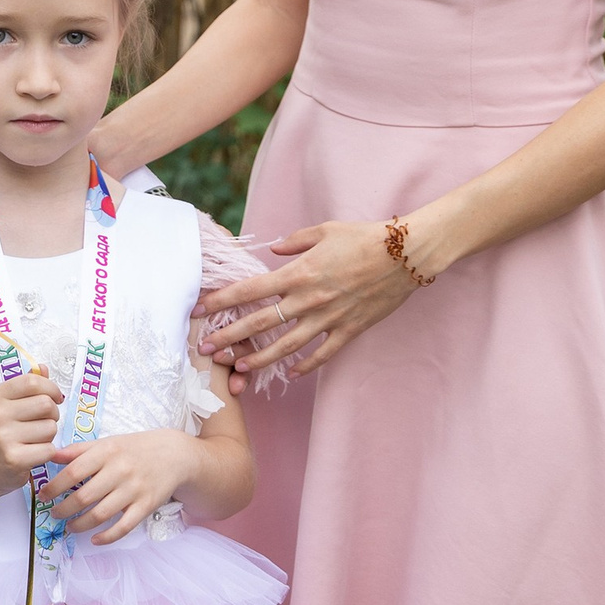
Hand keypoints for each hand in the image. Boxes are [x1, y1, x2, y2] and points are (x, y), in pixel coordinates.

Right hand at [0, 373, 64, 493]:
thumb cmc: (3, 432)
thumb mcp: (9, 405)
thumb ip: (27, 385)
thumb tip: (43, 367)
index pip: (32, 382)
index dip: (51, 388)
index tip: (55, 397)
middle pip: (46, 404)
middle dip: (52, 414)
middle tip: (42, 422)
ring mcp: (3, 437)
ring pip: (50, 428)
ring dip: (49, 435)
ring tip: (34, 439)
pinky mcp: (13, 459)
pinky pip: (49, 449)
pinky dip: (47, 452)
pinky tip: (33, 454)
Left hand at [41, 427, 196, 545]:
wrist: (174, 455)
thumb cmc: (134, 449)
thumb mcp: (107, 442)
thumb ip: (79, 450)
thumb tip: (51, 455)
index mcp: (107, 452)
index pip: (73, 472)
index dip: (54, 487)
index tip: (43, 496)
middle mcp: (120, 471)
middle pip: (84, 497)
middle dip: (63, 510)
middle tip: (54, 514)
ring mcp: (134, 490)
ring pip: (101, 515)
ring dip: (80, 525)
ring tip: (70, 527)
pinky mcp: (146, 506)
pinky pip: (124, 527)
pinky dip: (107, 537)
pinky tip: (95, 539)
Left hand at [195, 218, 424, 377]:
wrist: (405, 253)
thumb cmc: (364, 237)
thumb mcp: (324, 230)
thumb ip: (294, 243)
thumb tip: (272, 251)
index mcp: (298, 273)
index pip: (249, 291)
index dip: (220, 302)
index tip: (198, 310)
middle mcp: (308, 299)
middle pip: (260, 323)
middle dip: (229, 338)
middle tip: (205, 351)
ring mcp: (329, 318)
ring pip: (286, 346)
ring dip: (259, 359)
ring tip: (238, 369)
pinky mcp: (350, 330)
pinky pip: (323, 353)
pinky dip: (305, 365)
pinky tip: (290, 373)